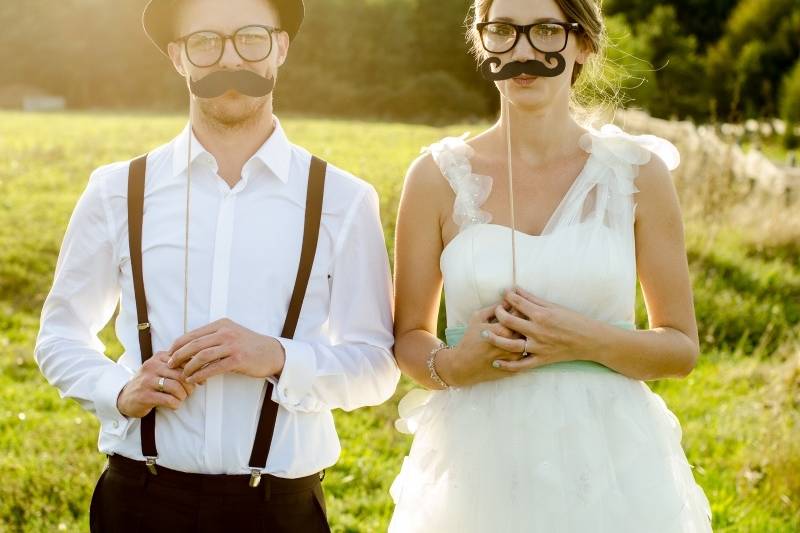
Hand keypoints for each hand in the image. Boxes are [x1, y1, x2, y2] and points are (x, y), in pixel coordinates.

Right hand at [116, 351, 195, 417]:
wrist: (125, 397)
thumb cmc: (150, 383)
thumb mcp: (162, 370)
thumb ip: (178, 367)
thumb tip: (202, 371)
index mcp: (159, 357)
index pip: (184, 360)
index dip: (195, 371)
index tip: (199, 381)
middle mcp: (152, 366)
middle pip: (181, 374)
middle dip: (190, 385)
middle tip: (190, 392)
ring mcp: (147, 380)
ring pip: (176, 386)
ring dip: (183, 395)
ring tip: (181, 398)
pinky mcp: (145, 395)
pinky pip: (168, 399)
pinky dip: (175, 404)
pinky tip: (174, 405)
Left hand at [167, 318, 285, 384]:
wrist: (272, 353)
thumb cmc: (250, 345)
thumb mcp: (232, 334)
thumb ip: (214, 337)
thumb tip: (191, 347)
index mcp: (222, 324)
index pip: (193, 334)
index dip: (178, 344)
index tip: (169, 354)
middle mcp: (226, 332)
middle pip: (194, 344)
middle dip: (178, 355)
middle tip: (170, 365)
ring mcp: (232, 345)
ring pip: (202, 356)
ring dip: (188, 367)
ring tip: (182, 375)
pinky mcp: (237, 359)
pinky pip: (213, 368)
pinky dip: (200, 375)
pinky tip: (194, 380)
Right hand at [435, 301, 525, 387]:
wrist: (463, 366)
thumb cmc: (470, 340)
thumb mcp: (477, 318)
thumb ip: (493, 308)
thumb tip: (508, 300)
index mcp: (502, 330)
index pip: (519, 314)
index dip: (519, 307)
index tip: (517, 305)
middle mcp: (510, 344)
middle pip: (526, 328)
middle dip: (526, 321)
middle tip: (523, 317)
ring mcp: (514, 358)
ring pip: (529, 343)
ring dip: (527, 336)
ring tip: (523, 331)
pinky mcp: (514, 369)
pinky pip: (526, 357)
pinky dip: (526, 350)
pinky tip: (521, 345)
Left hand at [484, 287, 598, 372]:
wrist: (591, 341)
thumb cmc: (574, 320)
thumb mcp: (554, 307)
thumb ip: (532, 299)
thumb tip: (515, 289)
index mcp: (542, 315)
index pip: (518, 303)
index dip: (508, 297)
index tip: (503, 293)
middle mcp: (538, 331)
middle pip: (509, 322)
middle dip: (498, 314)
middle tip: (494, 311)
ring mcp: (539, 347)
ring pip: (510, 345)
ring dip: (495, 339)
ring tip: (483, 334)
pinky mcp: (541, 360)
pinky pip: (521, 365)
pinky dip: (508, 365)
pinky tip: (496, 361)